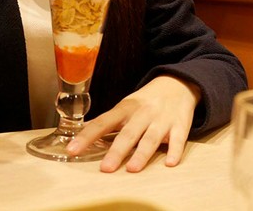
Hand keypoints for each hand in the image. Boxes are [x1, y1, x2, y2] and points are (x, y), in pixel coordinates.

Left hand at [67, 75, 200, 172]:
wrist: (177, 83)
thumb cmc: (146, 101)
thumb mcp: (126, 106)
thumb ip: (109, 123)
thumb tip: (83, 138)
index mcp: (125, 108)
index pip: (102, 122)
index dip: (87, 136)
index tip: (72, 150)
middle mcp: (142, 113)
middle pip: (128, 133)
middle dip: (117, 151)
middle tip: (106, 168)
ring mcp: (162, 119)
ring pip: (151, 138)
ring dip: (142, 154)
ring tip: (132, 169)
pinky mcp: (180, 125)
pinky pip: (178, 139)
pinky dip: (175, 151)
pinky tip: (170, 163)